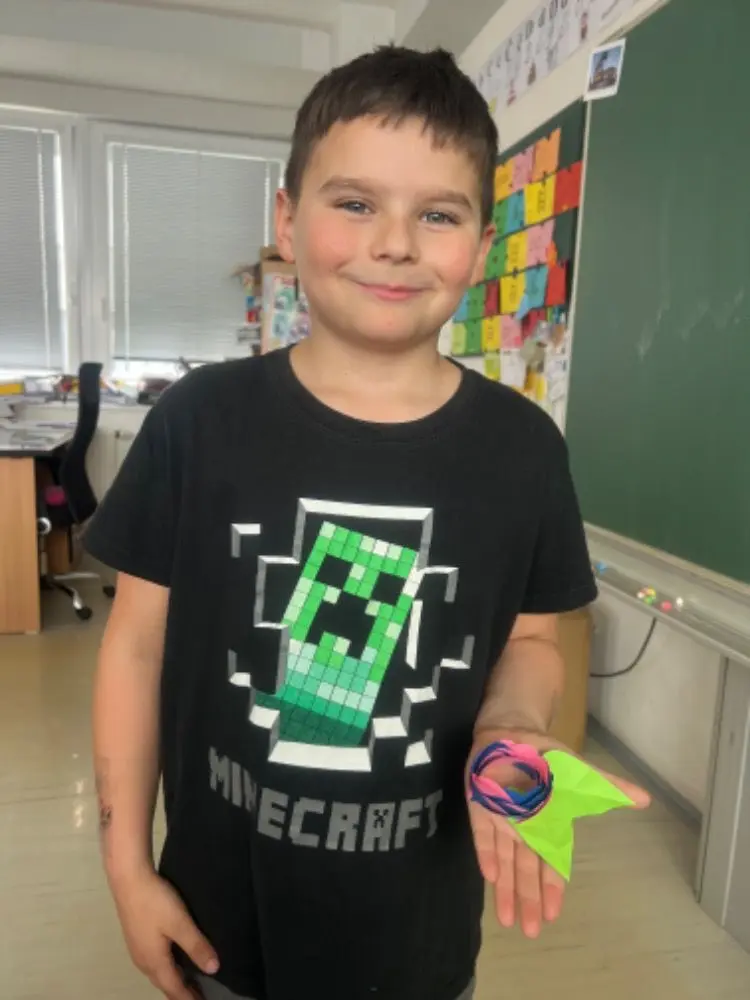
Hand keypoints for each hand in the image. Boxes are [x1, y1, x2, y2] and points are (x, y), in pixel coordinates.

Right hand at [109, 867, 218, 999]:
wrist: (128, 879)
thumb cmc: (155, 902)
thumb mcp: (180, 923)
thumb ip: (196, 946)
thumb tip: (213, 970)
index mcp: (154, 962)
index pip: (175, 988)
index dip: (189, 998)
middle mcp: (143, 961)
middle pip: (165, 983)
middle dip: (182, 992)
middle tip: (200, 996)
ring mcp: (137, 950)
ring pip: (158, 973)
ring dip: (174, 980)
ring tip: (190, 982)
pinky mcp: (137, 938)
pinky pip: (154, 962)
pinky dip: (167, 968)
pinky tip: (174, 960)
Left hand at [467, 728, 649, 938]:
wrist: (512, 730)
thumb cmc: (546, 755)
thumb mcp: (579, 772)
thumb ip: (608, 787)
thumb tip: (645, 799)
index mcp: (548, 824)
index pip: (551, 862)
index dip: (551, 888)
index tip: (551, 917)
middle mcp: (525, 828)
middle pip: (527, 870)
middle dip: (528, 899)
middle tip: (530, 932)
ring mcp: (501, 819)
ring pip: (505, 860)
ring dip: (506, 888)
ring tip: (507, 920)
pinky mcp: (479, 807)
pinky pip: (483, 835)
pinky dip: (486, 854)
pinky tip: (490, 877)